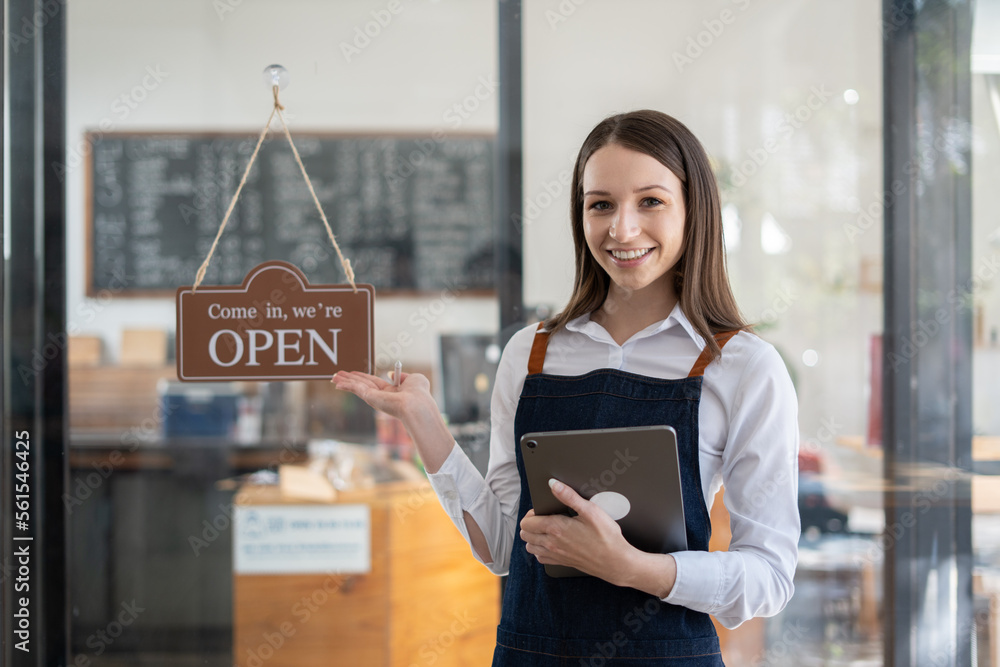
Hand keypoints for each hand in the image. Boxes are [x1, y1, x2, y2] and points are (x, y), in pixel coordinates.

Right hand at [330, 370, 430, 422]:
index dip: (362, 376)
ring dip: (345, 380)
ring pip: (356, 386)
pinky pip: (355, 388)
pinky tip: (337, 383)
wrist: (417, 405)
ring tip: (333, 377)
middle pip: (362, 384)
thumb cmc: (419, 393)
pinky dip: (346, 384)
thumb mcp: (414, 379)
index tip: (353, 373)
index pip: (374, 382)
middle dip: (349, 378)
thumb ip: (403, 375)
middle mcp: (381, 396)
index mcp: (391, 392)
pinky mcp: (370, 397)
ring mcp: (375, 397)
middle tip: (337, 374)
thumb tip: (391, 374)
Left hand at [520, 479, 677, 596]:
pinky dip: (540, 550)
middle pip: (525, 534)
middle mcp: (552, 543)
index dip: (531, 513)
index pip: (527, 522)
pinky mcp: (561, 563)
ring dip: (533, 537)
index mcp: (556, 528)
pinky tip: (550, 543)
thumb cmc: (606, 536)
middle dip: (529, 523)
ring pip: (530, 547)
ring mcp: (556, 555)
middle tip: (542, 517)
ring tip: (544, 529)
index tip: (541, 509)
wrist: (616, 562)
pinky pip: (540, 558)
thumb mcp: (590, 510)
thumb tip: (553, 484)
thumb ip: (569, 496)